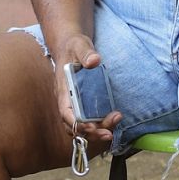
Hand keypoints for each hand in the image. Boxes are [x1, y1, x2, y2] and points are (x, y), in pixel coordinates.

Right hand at [50, 31, 120, 149]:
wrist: (71, 46)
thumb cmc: (73, 46)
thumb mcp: (79, 45)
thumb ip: (86, 53)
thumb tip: (94, 61)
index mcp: (62, 90)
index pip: (66, 113)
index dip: (77, 124)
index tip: (92, 127)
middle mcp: (66, 101)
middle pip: (74, 126)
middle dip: (91, 133)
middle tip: (109, 134)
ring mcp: (75, 103)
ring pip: (82, 126)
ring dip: (98, 130)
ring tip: (116, 120)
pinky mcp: (83, 103)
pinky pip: (89, 120)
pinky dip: (100, 123)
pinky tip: (114, 117)